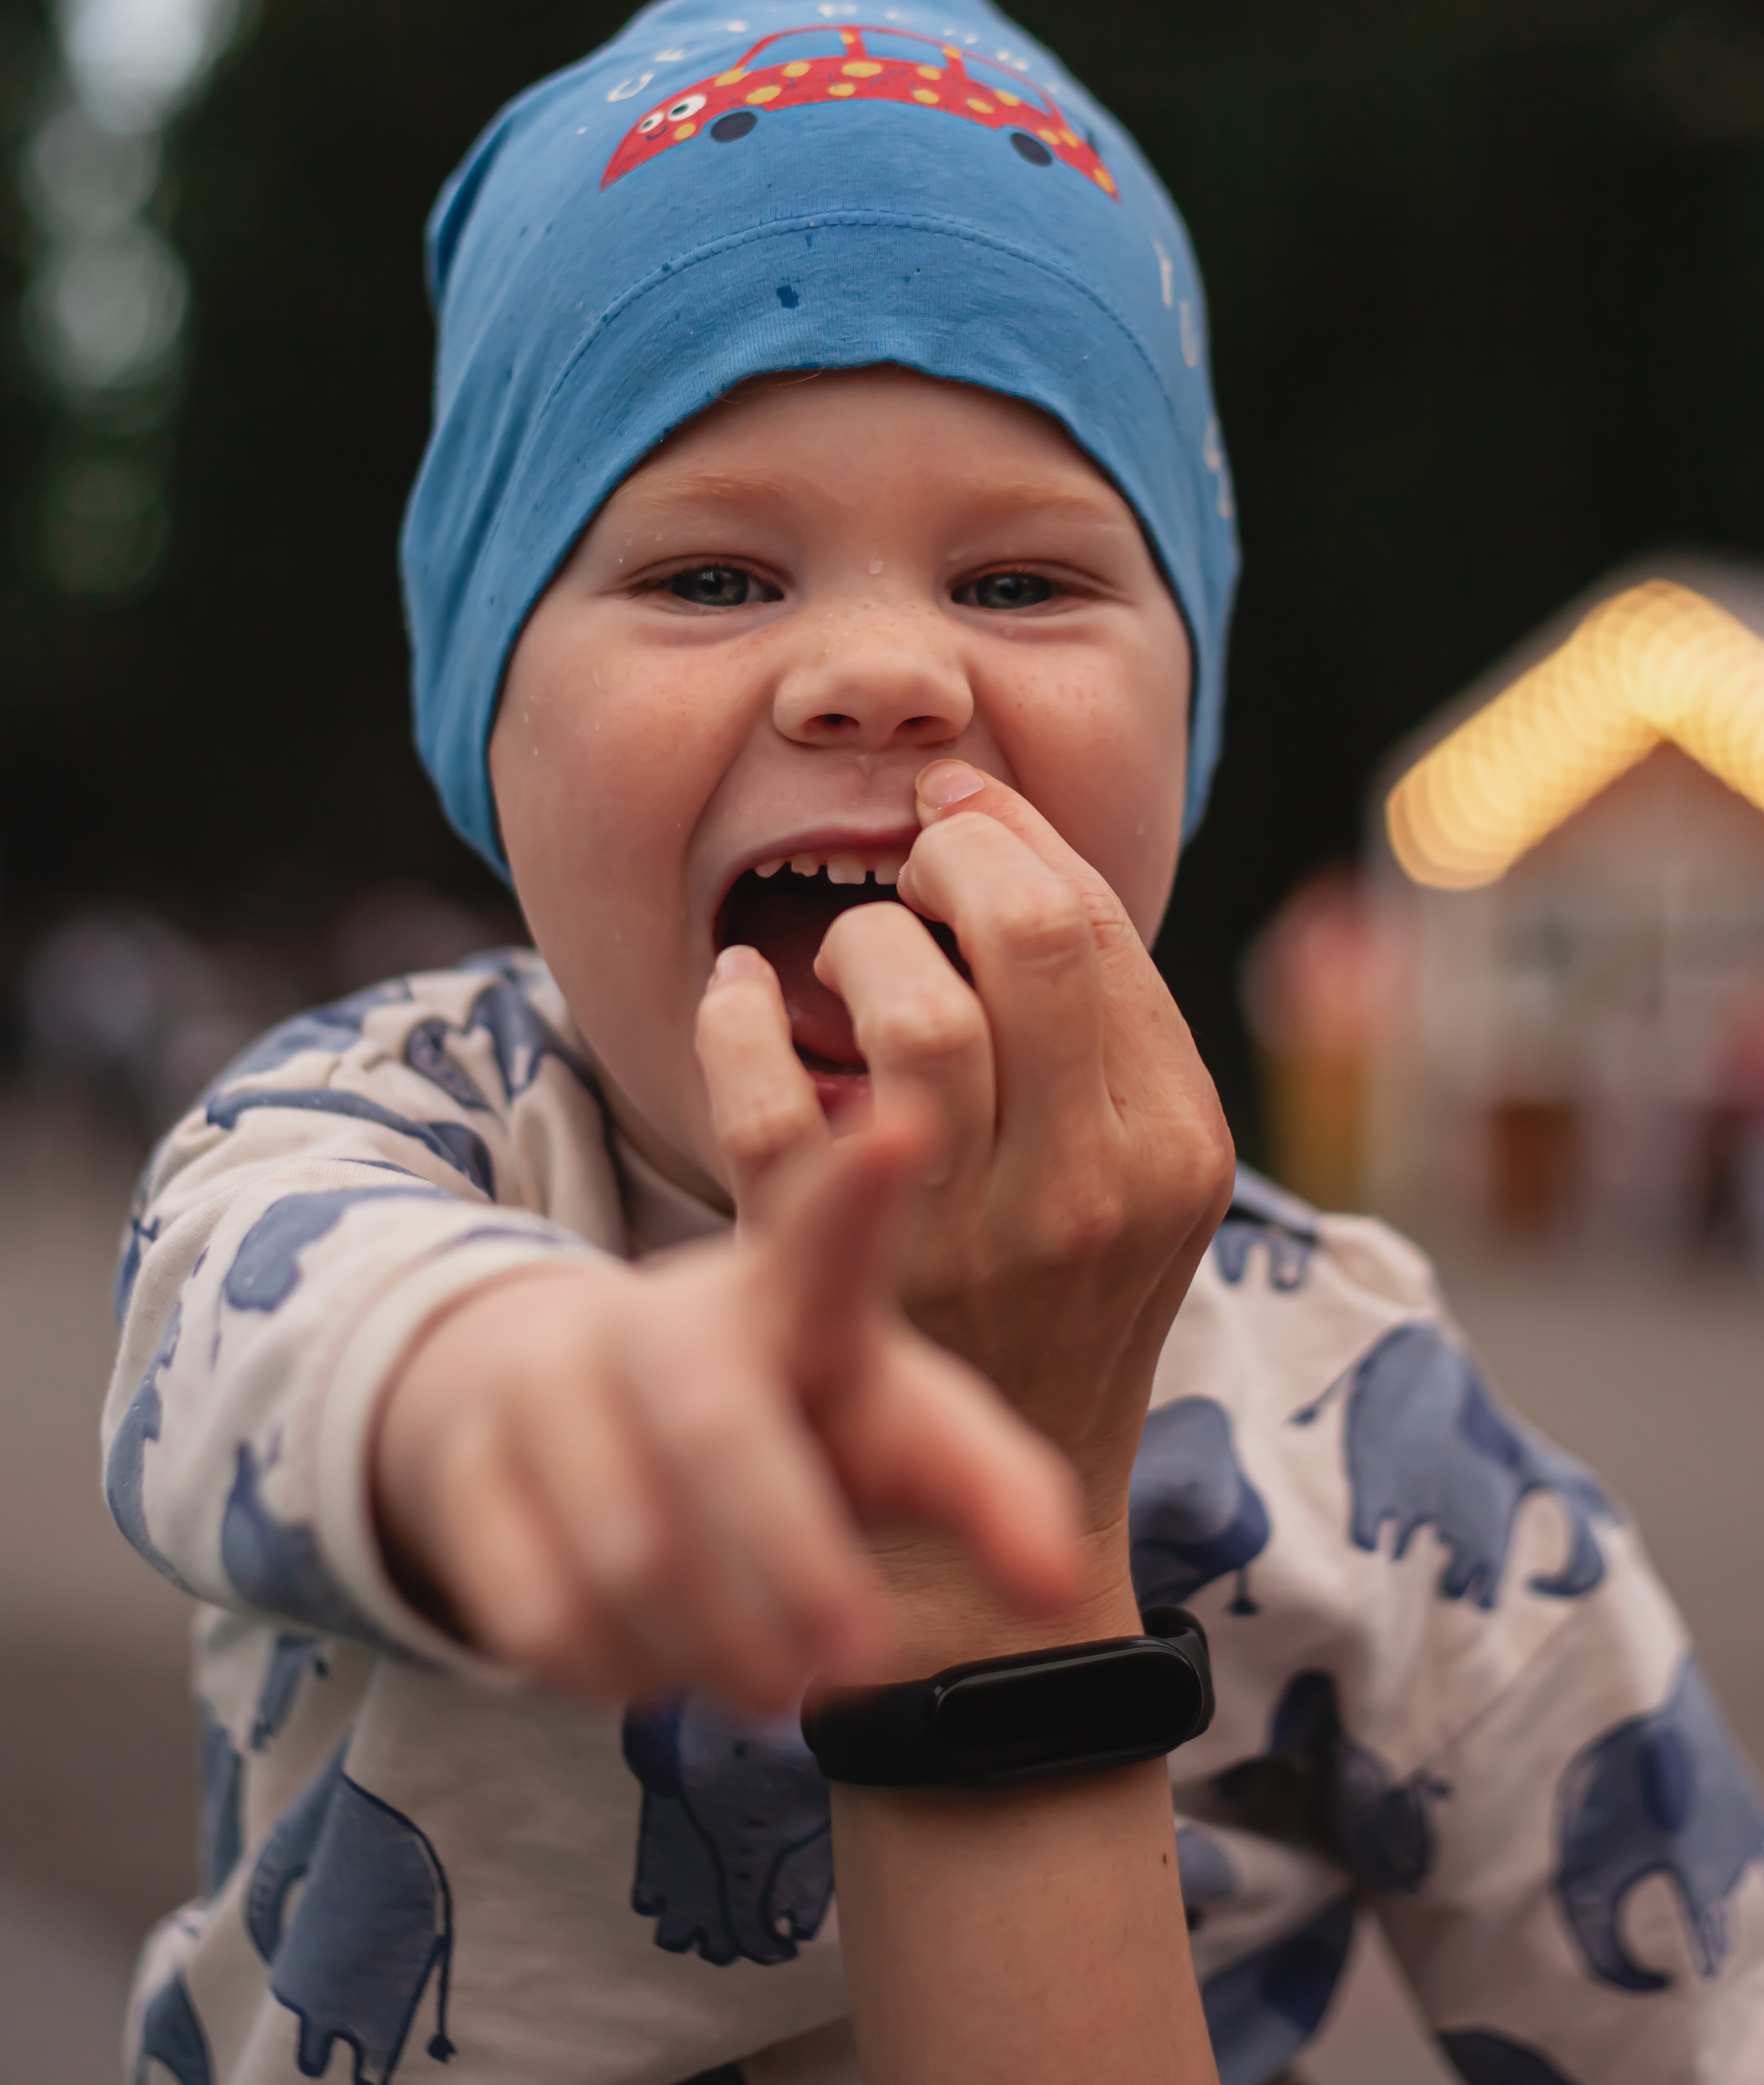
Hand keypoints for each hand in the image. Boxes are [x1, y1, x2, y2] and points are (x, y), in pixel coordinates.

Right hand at [371, 1092, 1086, 1710]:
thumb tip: (1062, 1587)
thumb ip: (989, 1492)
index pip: (828, 1232)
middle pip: (719, 1429)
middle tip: (862, 1659)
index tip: (908, 1126)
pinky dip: (616, 1674)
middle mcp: (664, 1318)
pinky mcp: (470, 1466)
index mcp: (791, 1295)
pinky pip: (538, 1610)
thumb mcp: (895, 1433)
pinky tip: (658, 1668)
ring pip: (627, 1552)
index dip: (864, 1187)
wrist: (580, 1412)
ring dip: (713, 1650)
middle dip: (796, 1563)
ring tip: (771, 1683)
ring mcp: (551, 1384)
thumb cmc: (788, 1421)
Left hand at [696, 764, 1234, 1578]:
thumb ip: (1094, 1026)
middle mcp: (1091, 1187)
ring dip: (860, 941)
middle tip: (911, 854)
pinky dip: (733, 1023)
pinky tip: (730, 991)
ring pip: (915, 1015)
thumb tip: (997, 824)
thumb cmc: (1053, 1304)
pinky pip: (773, 1109)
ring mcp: (971, 1239)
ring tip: (844, 950)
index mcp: (1174, 1144)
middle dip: (955, 858)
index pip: (1097, 927)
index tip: (957, 806)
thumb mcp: (1128, 1173)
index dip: (1014, 835)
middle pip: (1029, 942)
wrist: (990, 1534)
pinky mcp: (847, 1282)